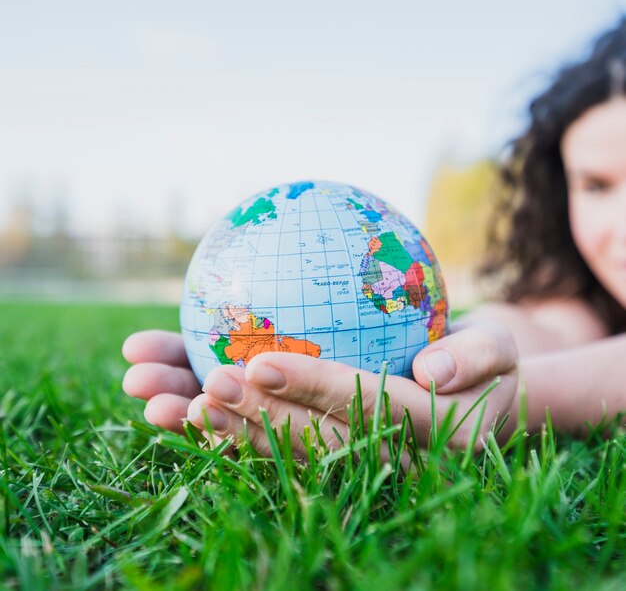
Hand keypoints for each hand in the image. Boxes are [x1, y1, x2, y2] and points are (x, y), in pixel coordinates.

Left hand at [122, 320, 519, 455]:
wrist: (471, 393)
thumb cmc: (487, 369)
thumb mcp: (499, 353)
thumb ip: (478, 357)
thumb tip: (435, 370)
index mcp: (416, 432)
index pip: (361, 408)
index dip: (312, 389)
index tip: (260, 367)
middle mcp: (369, 450)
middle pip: (301, 435)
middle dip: (244, 416)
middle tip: (190, 391)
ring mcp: (335, 444)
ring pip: (266, 437)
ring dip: (205, 420)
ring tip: (148, 395)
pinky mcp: (312, 430)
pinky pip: (259, 426)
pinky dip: (211, 411)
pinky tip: (162, 389)